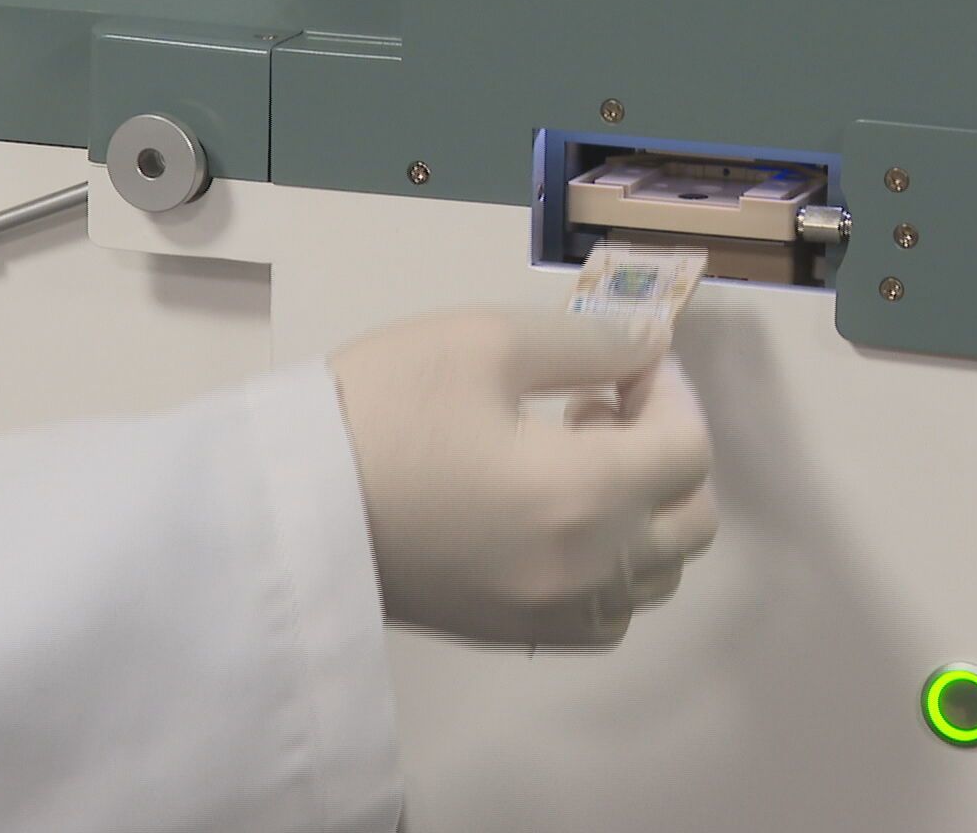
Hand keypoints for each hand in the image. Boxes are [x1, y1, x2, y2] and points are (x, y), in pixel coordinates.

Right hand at [330, 310, 716, 647]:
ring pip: (659, 575)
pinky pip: (608, 616)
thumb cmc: (378, 409)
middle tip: (600, 406)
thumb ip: (589, 342)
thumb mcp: (483, 341)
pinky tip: (562, 524)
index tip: (624, 361)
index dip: (672, 393)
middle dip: (670, 451)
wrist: (284, 507)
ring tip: (574, 460)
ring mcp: (551, 612)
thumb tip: (652, 349)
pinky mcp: (514, 635)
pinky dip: (614, 570)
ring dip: (647, 510)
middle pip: (693, 520)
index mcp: (586, 492)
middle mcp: (586, 568)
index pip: (689, 449)